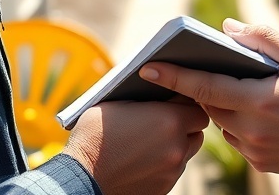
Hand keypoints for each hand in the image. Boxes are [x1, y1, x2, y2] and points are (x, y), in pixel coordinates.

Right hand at [62, 99, 208, 194]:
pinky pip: (173, 170)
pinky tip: (145, 157)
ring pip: (187, 152)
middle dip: (185, 124)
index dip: (186, 103)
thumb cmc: (94, 136)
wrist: (81, 176)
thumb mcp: (118, 104)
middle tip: (166, 120)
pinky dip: (165, 162)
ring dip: (177, 144)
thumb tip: (157, 93)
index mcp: (170, 120)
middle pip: (197, 131)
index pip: (197, 108)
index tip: (174, 101)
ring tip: (154, 140)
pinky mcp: (164, 187)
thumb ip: (145, 98)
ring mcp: (172, 170)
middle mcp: (177, 146)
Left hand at [138, 18, 278, 190]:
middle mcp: (253, 129)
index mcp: (260, 100)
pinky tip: (261, 113)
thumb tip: (228, 28)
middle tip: (205, 66)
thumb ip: (264, 39)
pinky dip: (239, 123)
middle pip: (210, 103)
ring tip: (245, 90)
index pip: (205, 85)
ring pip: (222, 122)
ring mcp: (255, 150)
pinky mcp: (261, 163)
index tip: (148, 67)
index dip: (174, 76)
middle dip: (204, 85)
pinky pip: (237, 138)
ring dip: (225, 104)